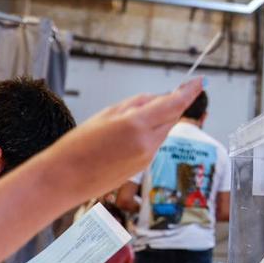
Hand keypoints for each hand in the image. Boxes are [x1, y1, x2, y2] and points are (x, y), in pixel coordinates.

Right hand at [30, 79, 202, 207]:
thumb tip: (156, 100)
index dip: (189, 91)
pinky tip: (123, 139)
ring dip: (155, 121)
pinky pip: (154, 144)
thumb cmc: (77, 146)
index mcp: (137, 125)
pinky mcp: (143, 167)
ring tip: (121, 125)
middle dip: (168, 105)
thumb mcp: (106, 114)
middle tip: (148, 101)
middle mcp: (147, 143)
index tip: (200, 82)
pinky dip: (148, 135)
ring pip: (163, 130)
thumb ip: (136, 105)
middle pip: (172, 117)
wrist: (63, 180)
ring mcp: (147, 157)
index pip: (174, 104)